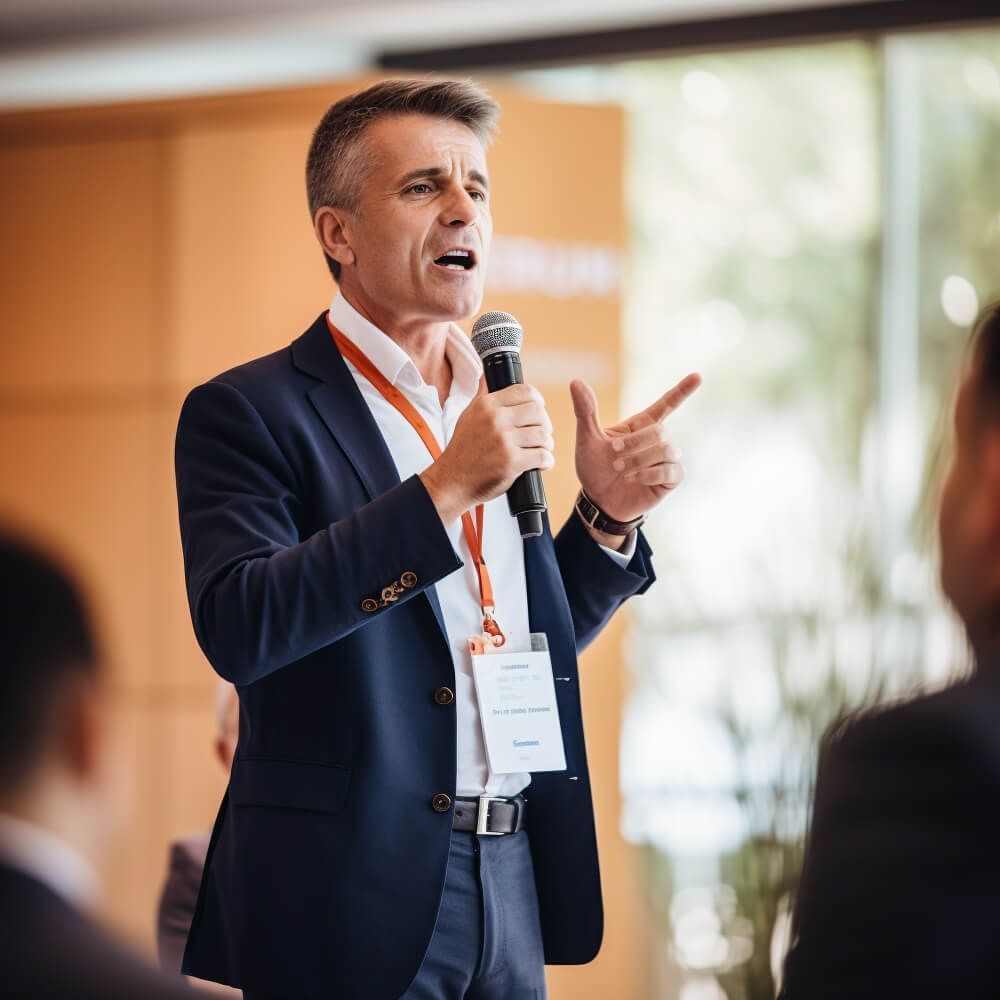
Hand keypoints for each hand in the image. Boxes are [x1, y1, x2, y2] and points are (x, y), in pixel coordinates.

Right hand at [420, 379, 553, 524]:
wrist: (452, 480)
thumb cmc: (463, 449)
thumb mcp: (468, 415)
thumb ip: (483, 394)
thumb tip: (489, 373)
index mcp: (487, 405)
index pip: (525, 391)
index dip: (538, 401)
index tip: (538, 412)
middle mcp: (495, 419)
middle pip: (538, 412)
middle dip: (545, 424)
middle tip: (542, 434)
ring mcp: (503, 440)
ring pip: (543, 434)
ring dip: (547, 444)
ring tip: (542, 449)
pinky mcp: (511, 461)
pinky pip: (542, 456)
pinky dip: (547, 461)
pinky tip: (542, 463)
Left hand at [571, 373, 700, 523]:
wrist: (598, 501)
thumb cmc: (594, 469)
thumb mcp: (587, 439)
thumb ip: (585, 411)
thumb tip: (576, 381)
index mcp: (640, 426)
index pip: (666, 404)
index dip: (682, 390)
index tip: (697, 376)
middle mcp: (657, 441)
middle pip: (659, 431)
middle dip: (635, 443)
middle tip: (614, 455)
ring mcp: (665, 460)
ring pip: (666, 450)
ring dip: (639, 460)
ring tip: (621, 471)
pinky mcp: (669, 479)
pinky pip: (671, 470)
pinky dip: (650, 474)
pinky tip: (634, 479)